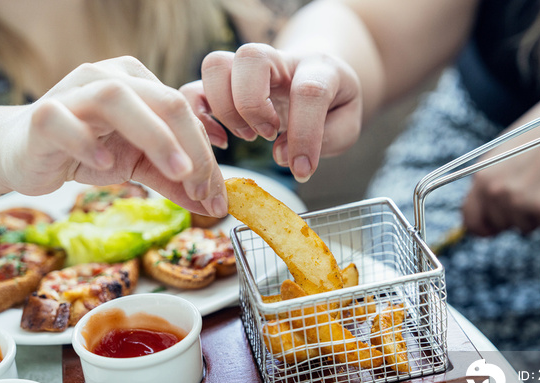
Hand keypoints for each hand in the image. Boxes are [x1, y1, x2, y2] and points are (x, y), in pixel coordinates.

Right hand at [1, 56, 226, 217]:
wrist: (23, 153)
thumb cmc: (85, 151)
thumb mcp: (138, 165)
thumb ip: (174, 179)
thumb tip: (213, 203)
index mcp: (139, 82)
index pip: (184, 114)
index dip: (206, 155)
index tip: (216, 196)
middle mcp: (110, 77)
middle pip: (164, 101)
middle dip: (192, 146)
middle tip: (202, 186)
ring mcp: (73, 92)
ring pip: (118, 99)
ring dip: (155, 137)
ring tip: (176, 172)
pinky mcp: (42, 114)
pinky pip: (64, 121)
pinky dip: (87, 141)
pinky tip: (105, 165)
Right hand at [181, 43, 362, 181]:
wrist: (318, 78)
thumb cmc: (333, 107)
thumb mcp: (345, 126)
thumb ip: (325, 140)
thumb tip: (281, 154)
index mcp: (318, 68)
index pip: (309, 90)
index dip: (305, 134)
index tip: (302, 169)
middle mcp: (279, 59)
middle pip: (251, 57)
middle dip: (254, 105)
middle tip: (269, 134)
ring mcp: (246, 68)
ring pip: (216, 64)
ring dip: (226, 108)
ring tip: (248, 136)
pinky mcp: (224, 84)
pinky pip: (194, 87)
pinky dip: (200, 116)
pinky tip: (222, 140)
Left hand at [462, 105, 539, 235]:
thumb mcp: (509, 151)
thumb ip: (495, 176)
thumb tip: (486, 199)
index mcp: (483, 175)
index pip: (470, 217)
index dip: (482, 226)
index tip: (493, 229)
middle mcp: (494, 189)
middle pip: (499, 224)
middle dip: (515, 216)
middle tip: (536, 190)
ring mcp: (517, 199)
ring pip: (524, 226)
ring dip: (537, 214)